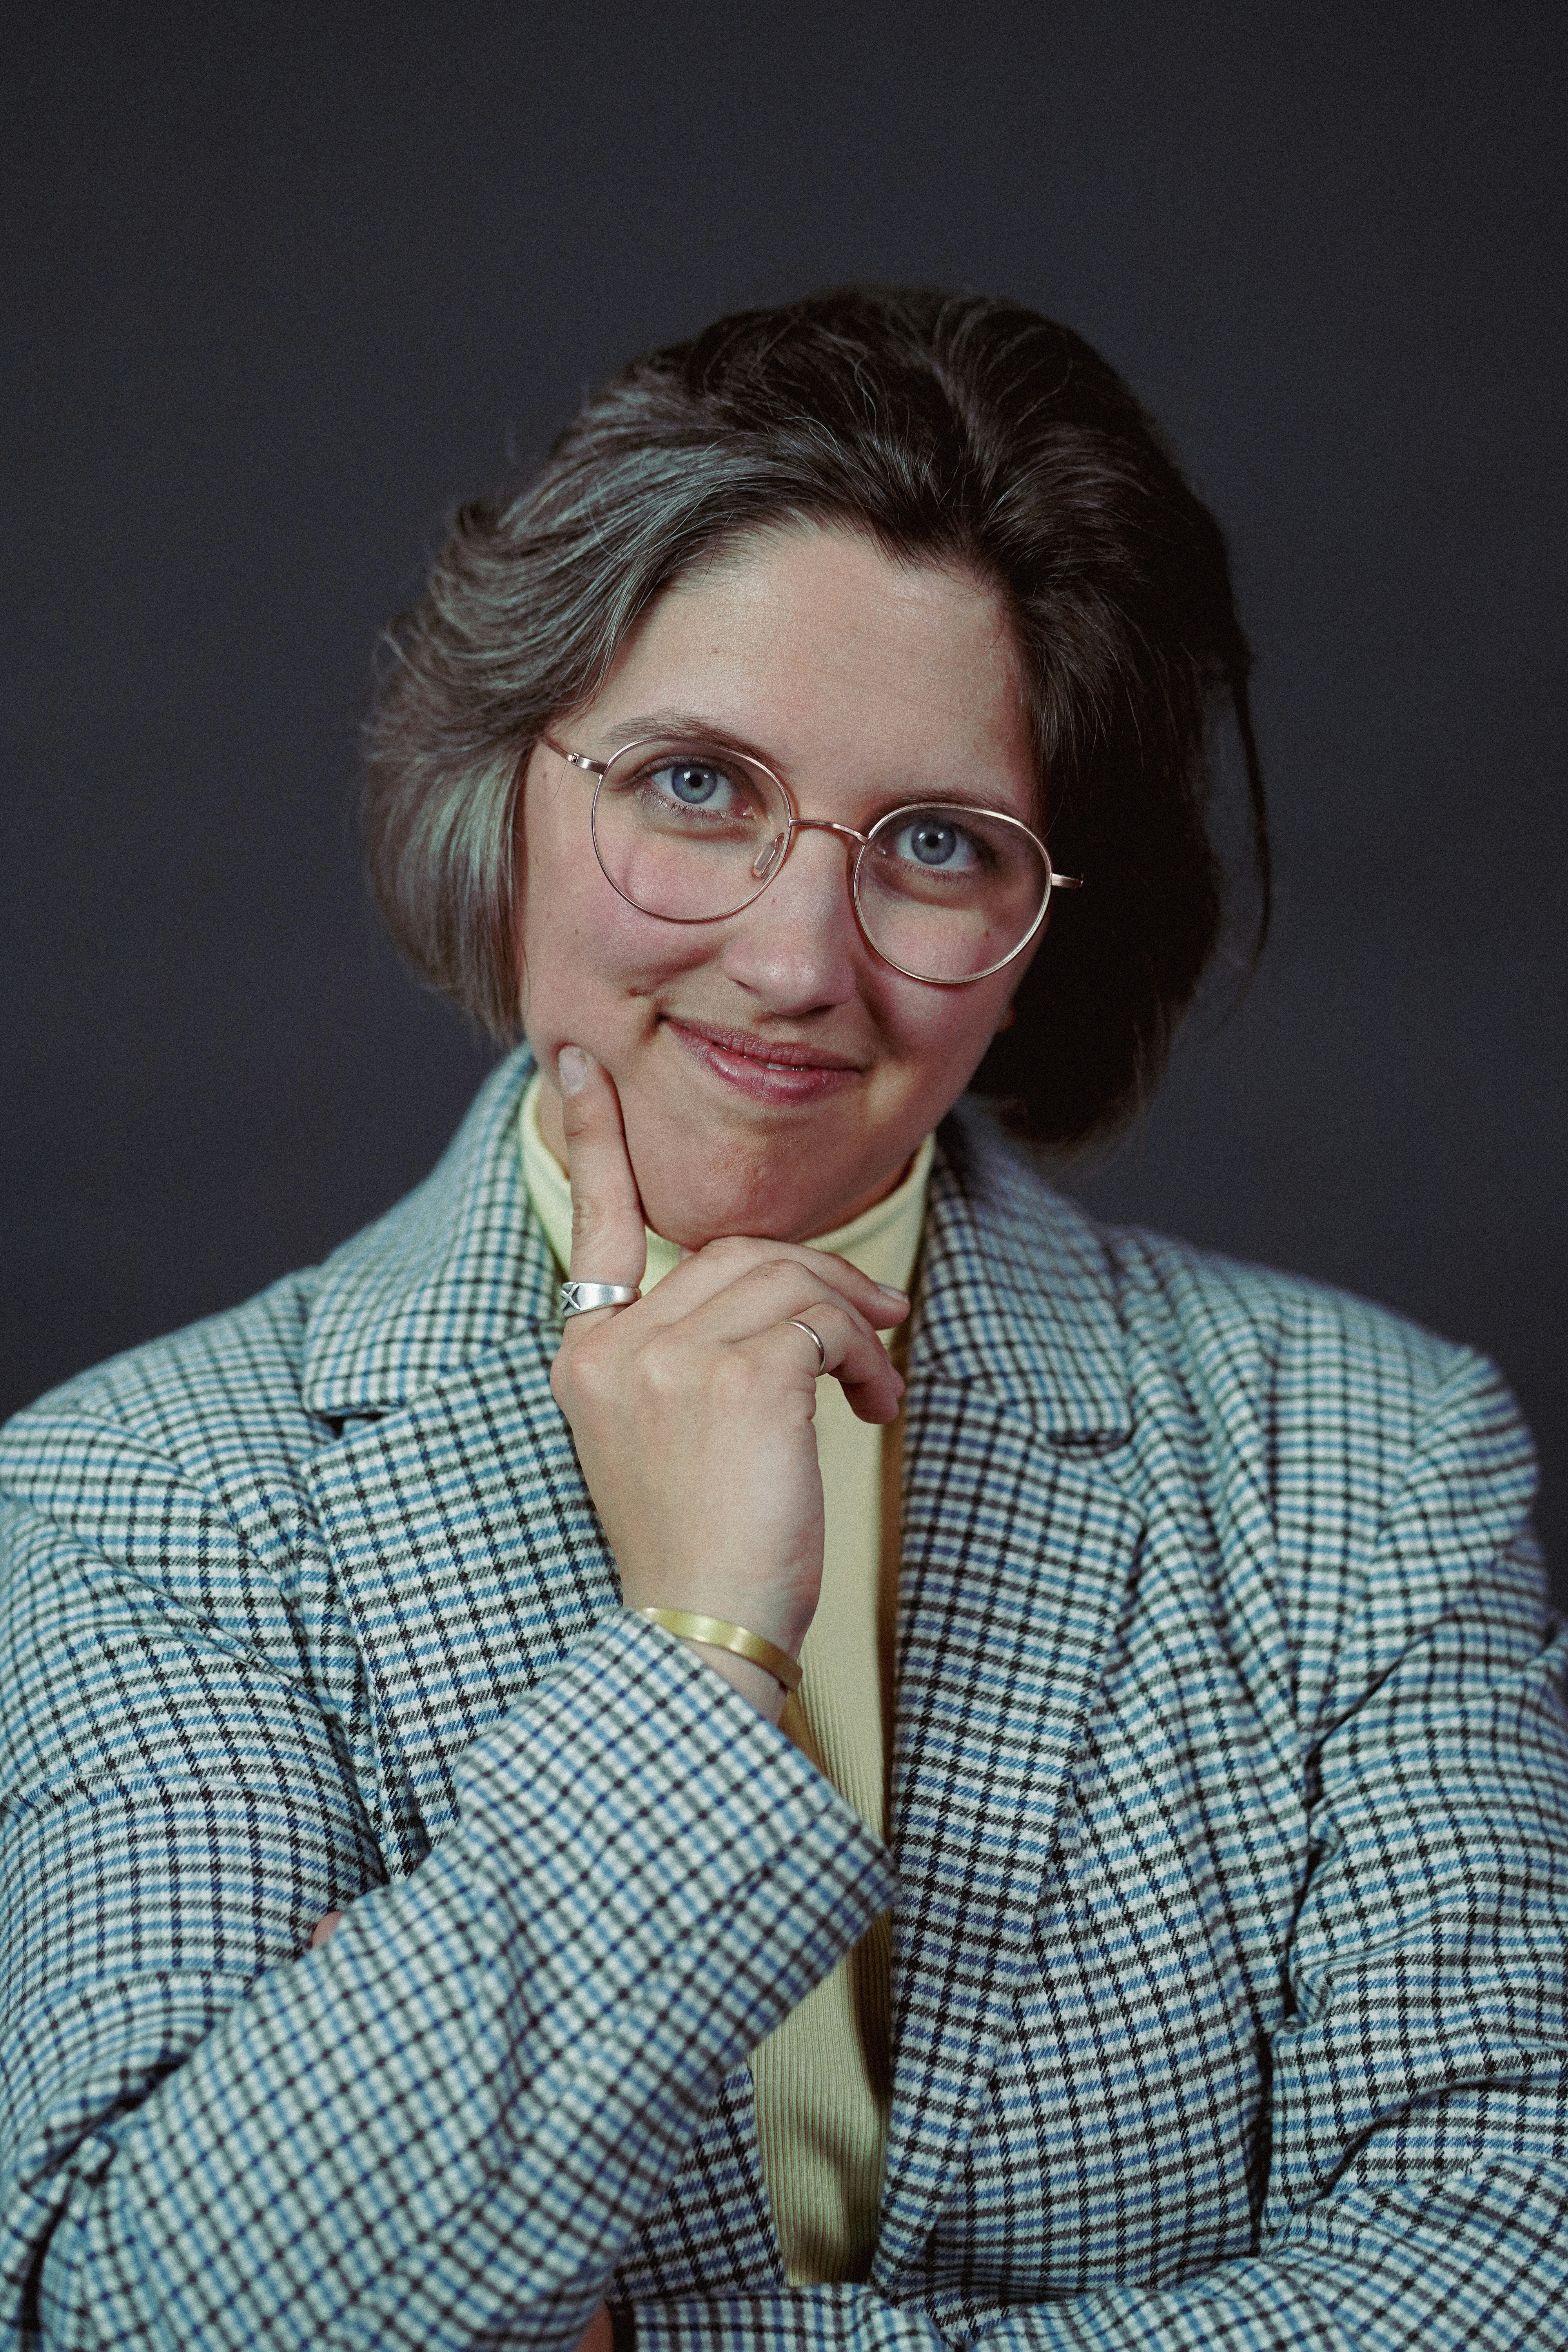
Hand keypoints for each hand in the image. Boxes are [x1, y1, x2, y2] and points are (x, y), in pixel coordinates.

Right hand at [548, 1047, 906, 1712]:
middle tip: (873, 1329)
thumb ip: (697, 1348)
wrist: (703, 1632)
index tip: (582, 1066)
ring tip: (874, 1384)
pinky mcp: (739, 1376)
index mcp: (589, 1353)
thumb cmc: (703, 1542)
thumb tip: (788, 1288)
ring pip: (787, 1278)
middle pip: (737, 1250)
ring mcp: (670, 1357)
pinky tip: (870, 1408)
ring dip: (850, 1324)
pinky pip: (820, 1321)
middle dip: (819, 1280)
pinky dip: (860, 1358)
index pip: (593, 1221)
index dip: (591, 1137)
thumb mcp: (678, 1432)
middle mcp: (615, 1345)